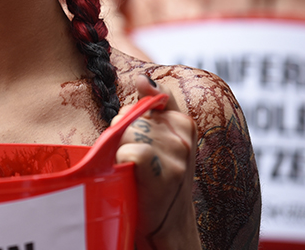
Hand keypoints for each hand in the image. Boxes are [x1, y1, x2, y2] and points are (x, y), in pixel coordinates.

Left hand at [114, 75, 201, 249]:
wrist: (166, 226)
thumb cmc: (156, 180)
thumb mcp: (159, 140)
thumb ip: (154, 106)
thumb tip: (142, 77)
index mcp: (184, 123)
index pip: (150, 98)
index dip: (136, 117)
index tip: (142, 141)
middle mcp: (184, 136)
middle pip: (131, 115)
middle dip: (123, 134)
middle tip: (134, 161)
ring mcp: (177, 153)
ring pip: (127, 131)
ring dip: (120, 149)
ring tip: (132, 170)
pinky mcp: (164, 171)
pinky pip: (129, 151)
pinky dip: (122, 163)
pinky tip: (131, 177)